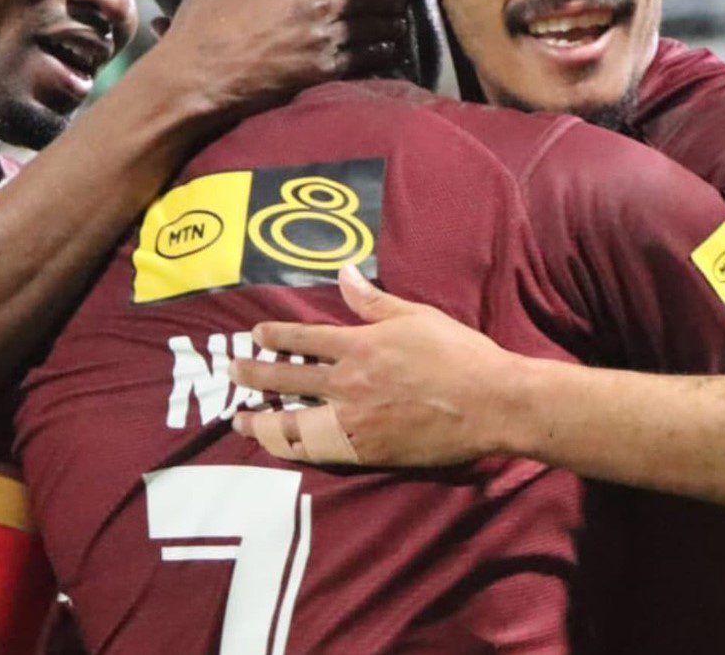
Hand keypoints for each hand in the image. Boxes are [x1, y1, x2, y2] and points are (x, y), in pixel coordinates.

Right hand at [145, 0, 408, 122]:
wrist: (196, 78)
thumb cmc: (203, 22)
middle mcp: (314, 6)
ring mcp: (321, 41)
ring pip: (371, 27)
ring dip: (389, 23)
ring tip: (399, 23)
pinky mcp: (320, 73)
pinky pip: (363, 59)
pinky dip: (380, 52)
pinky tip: (387, 51)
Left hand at [228, 265, 521, 466]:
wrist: (491, 402)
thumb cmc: (459, 354)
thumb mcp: (415, 316)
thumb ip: (372, 301)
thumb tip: (344, 273)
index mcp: (360, 345)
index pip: (303, 338)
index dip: (275, 335)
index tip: (256, 334)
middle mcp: (349, 382)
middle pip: (287, 378)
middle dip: (255, 374)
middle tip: (233, 372)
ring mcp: (355, 420)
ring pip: (293, 422)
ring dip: (262, 420)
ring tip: (241, 418)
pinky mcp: (367, 451)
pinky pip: (319, 450)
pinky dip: (294, 446)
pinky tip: (280, 445)